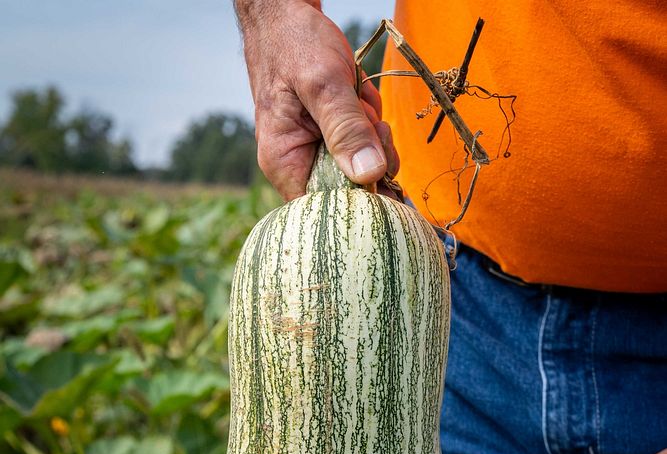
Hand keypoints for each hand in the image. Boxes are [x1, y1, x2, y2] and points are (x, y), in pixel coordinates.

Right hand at [235, 0, 398, 198]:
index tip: (380, 171)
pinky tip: (361, 97)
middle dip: (372, 158)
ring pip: (364, 167)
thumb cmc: (293, 42)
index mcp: (284, 163)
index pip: (326, 208)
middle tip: (372, 123)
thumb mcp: (322, 82)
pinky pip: (364, 144)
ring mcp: (318, 151)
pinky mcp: (334, 137)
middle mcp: (299, 164)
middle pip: (350, 190)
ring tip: (361, 102)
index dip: (358, 199)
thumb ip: (346, 128)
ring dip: (374, 135)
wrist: (287, 12)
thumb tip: (369, 175)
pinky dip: (371, 122)